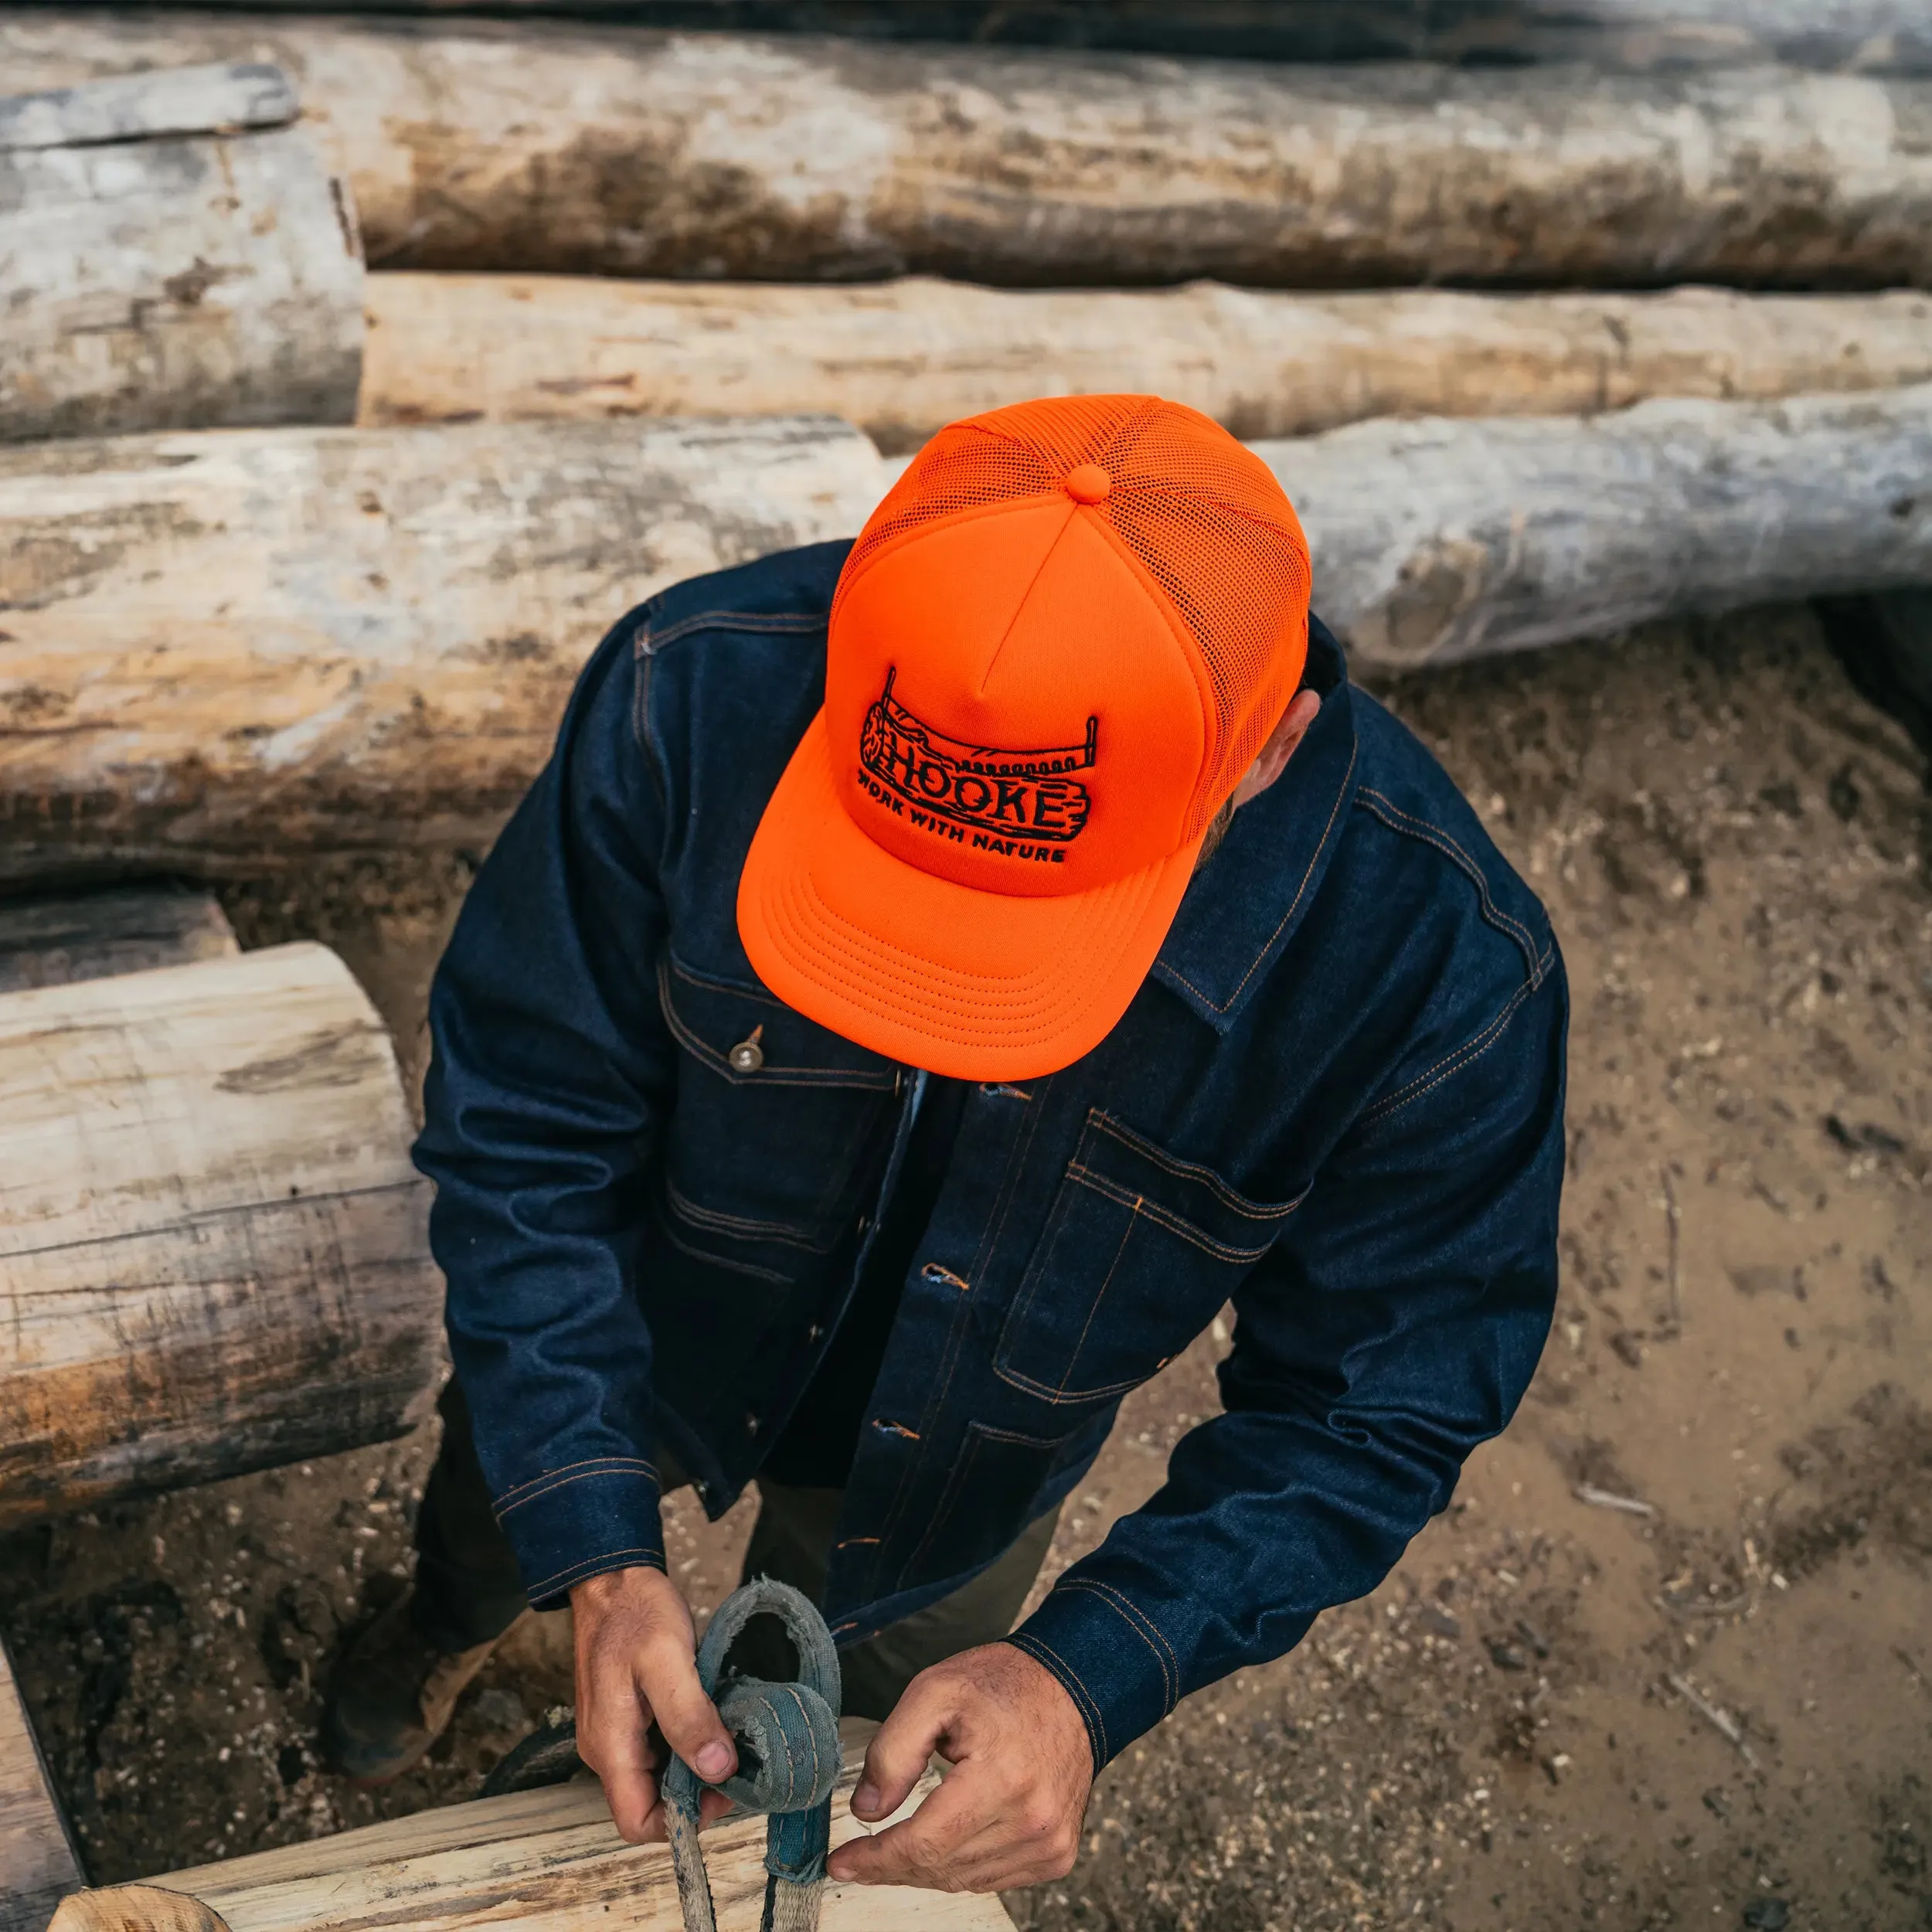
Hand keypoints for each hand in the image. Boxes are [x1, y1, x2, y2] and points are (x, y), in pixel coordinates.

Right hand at [570, 1564, 737, 1840]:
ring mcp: (616, 1735)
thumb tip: (718, 1770)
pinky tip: (711, 1718)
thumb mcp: (667, 1659)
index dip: (681, 1820)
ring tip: (729, 1736)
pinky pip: (658, 1750)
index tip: (723, 1788)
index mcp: (610, 1745)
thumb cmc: (635, 1612)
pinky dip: (687, 1744)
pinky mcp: (627, 1718)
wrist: (612, 1578)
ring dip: (694, 1767)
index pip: (636, 1822)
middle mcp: (607, 1750)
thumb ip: (689, 1716)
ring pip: (657, 1777)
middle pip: (650, 1803)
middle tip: (737, 1758)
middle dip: (695, 1792)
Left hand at [827, 1643, 1093, 1892]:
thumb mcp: (934, 1692)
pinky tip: (948, 1839)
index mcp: (1002, 1777)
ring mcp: (1050, 1842)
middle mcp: (1033, 1819)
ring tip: (903, 1840)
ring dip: (926, 1868)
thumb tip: (867, 1810)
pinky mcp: (1058, 1853)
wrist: (1070, 1686)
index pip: (925, 1843)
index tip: (841, 1862)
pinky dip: (961, 1868)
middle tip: (859, 1857)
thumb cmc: (1002, 1685)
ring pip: (964, 1880)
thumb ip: (893, 1751)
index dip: (876, 1859)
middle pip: (941, 1868)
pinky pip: (993, 1880)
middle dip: (892, 1865)